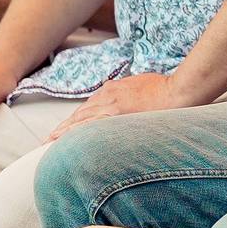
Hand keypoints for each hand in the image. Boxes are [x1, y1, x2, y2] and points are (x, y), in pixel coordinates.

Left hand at [48, 72, 178, 139]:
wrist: (178, 91)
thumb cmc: (167, 88)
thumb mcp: (143, 85)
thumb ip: (131, 93)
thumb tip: (131, 103)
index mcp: (114, 89)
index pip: (90, 106)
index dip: (77, 118)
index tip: (67, 127)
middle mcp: (108, 96)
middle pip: (80, 113)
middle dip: (64, 126)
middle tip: (48, 138)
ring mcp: (110, 106)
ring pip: (80, 120)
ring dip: (63, 131)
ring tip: (48, 142)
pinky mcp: (115, 115)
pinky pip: (88, 126)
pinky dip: (73, 133)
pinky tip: (62, 140)